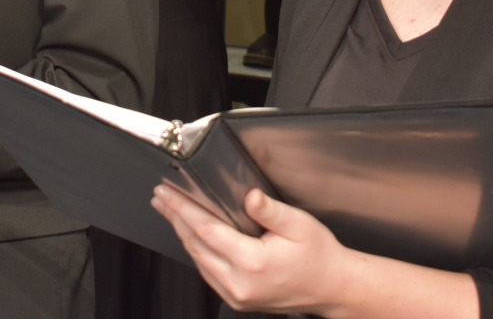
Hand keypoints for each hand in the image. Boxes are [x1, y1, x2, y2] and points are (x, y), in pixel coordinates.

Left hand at [152, 182, 346, 313]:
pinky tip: (191, 235)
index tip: (168, 193)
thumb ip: (270, 210)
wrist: (331, 287)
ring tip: (170, 210)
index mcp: (253, 263)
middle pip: (195, 245)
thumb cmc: (318, 255)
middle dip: (175, 217)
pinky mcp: (237, 298)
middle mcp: (239, 283)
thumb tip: (249, 196)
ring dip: (182, 233)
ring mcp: (236, 294)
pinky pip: (208, 272)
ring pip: (198, 260)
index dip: (183, 209)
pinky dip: (196, 250)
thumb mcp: (299, 224)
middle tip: (161, 195)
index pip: (207, 231)